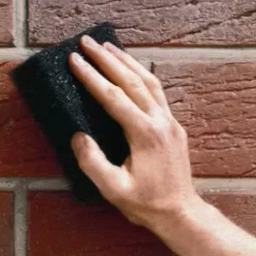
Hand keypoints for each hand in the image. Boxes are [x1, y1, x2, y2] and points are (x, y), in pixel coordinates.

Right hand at [69, 36, 201, 229]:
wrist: (180, 212)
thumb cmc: (146, 204)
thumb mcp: (112, 189)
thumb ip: (92, 162)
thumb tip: (78, 136)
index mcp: (144, 134)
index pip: (113, 96)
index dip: (91, 77)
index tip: (74, 60)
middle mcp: (160, 121)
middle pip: (131, 80)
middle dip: (106, 59)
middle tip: (86, 42)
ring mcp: (169, 121)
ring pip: (148, 81)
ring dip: (126, 61)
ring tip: (107, 46)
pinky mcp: (173, 126)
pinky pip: (156, 91)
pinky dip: (141, 75)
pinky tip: (130, 70)